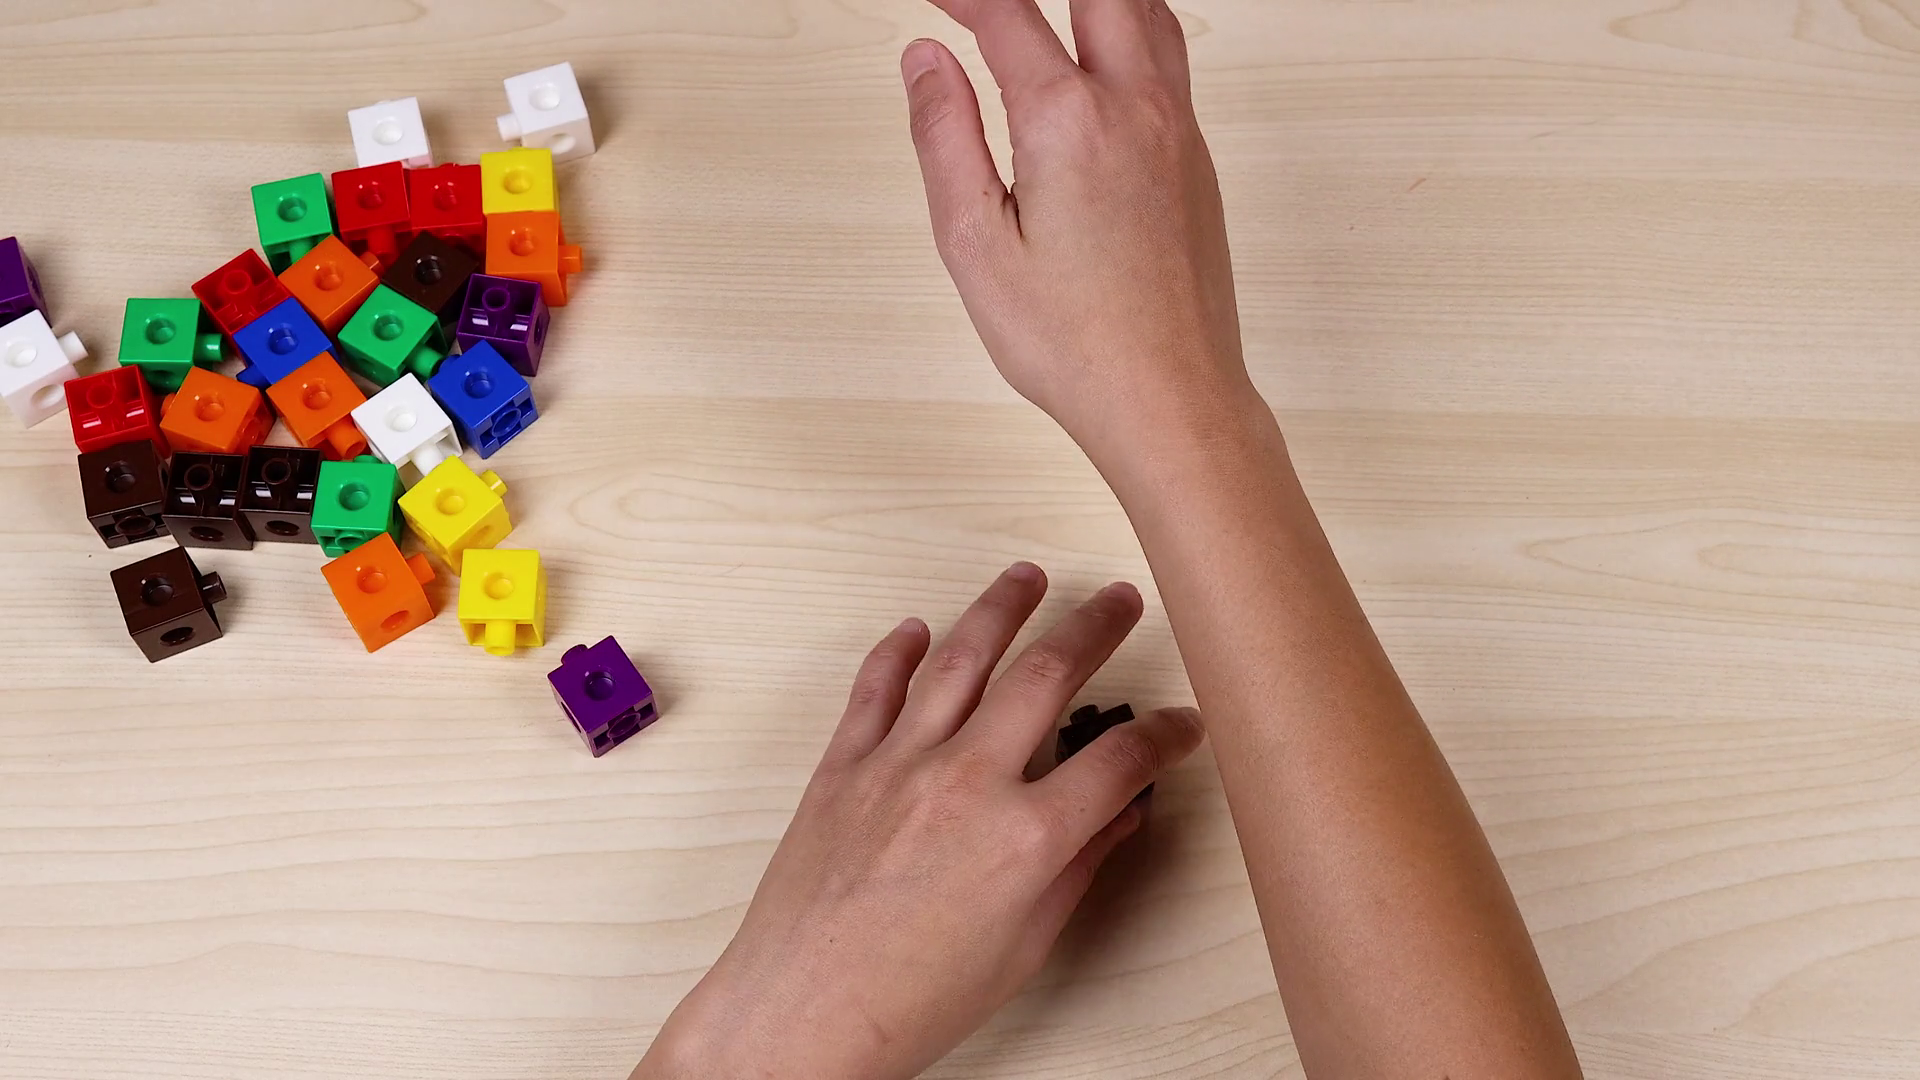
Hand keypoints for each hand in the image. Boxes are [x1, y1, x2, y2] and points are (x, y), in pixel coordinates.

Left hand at [633, 564, 1205, 1079]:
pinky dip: (899, 650)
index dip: (1165, 733)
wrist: (803, 1014)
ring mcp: (899, 765)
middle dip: (1096, 627)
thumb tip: (1118, 816)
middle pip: (1048, 674)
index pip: (1122, 758)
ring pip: (961, 657)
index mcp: (1027, 837)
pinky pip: (875, 687)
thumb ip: (1078, 867)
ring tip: (1029, 576)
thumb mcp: (1025, 945)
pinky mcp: (843, 767)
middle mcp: (967, 783)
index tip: (1182, 722)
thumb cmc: (912, 1001)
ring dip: (1002, 607)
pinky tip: (920, 628)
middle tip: (1122, 599)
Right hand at [901, 0, 1251, 451]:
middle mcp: (1134, 109)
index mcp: (1069, 123)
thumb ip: (945, 138)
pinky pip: (1169, 58)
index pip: (1005, 14)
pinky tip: (1103, 50)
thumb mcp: (975, 245)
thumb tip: (926, 61)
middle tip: (988, 6)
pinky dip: (1130, 26)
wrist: (1170, 398)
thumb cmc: (1076, 343)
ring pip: (1147, 9)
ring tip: (1050, 11)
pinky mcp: (1196, 159)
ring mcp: (1176, 129)